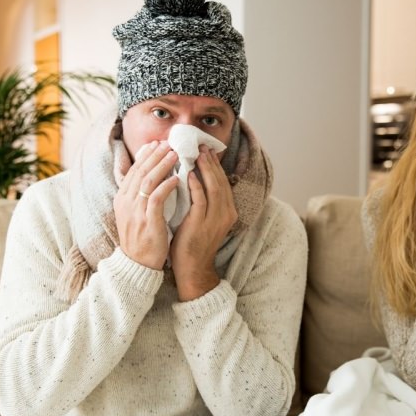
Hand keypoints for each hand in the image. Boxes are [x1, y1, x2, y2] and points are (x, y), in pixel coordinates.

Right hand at [113, 141, 178, 269]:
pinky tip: (177, 179)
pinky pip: (156, 199)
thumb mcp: (136, 213)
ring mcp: (135, 211)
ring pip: (147, 181)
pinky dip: (166, 186)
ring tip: (175, 155)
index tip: (157, 144)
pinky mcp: (147, 221)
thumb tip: (151, 176)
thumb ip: (140, 196)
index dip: (145, 156)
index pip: (133, 171)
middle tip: (168, 143)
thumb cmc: (142, 238)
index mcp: (123, 199)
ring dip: (162, 166)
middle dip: (155, 155)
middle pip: (140, 171)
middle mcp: (126, 202)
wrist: (138, 264)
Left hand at [170, 146, 237, 300]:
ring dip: (205, 168)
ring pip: (213, 186)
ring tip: (196, 154)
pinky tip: (188, 174)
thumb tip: (195, 179)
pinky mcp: (202, 223)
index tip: (206, 151)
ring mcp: (215, 218)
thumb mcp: (204, 220)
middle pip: (220, 181)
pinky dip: (196, 184)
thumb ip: (204, 201)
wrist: (192, 268)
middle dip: (211, 162)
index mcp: (228, 211)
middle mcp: (226, 213)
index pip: (223, 182)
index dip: (215, 166)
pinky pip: (200, 199)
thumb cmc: (194, 243)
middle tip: (201, 146)